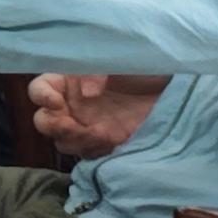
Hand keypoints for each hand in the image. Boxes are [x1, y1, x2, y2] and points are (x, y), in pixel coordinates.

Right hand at [26, 72, 167, 159]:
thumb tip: (87, 93)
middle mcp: (73, 106)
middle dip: (54, 125)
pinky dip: (93, 153)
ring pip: (63, 142)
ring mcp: (88, 128)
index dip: (41, 96)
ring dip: (76, 141)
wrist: (178, 95)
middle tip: (74, 125)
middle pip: (43, 121)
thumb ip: (99, 72)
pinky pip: (87, 156)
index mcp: (70, 81)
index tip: (56, 102)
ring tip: (100, 135)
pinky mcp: (106, 146)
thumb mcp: (121, 61)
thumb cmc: (147, 70)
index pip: (39, 89)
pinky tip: (110, 145)